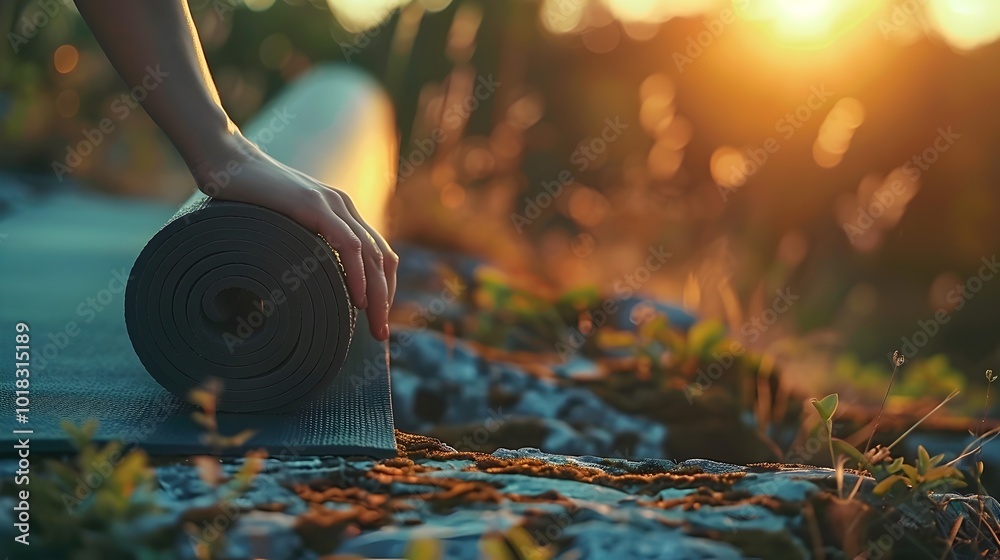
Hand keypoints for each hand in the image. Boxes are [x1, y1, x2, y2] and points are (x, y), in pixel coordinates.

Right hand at [189, 135, 396, 340]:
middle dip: (386, 300)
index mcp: (341, 213)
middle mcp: (344, 208)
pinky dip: (357, 274)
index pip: (378, 254)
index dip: (384, 288)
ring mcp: (332, 205)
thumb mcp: (283, 225)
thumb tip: (299, 286)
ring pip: (371, 255)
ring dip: (378, 295)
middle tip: (381, 335)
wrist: (227, 161)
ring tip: (374, 326)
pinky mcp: (314, 205)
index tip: (377, 318)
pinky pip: (348, 244)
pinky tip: (358, 299)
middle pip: (381, 259)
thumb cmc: (247, 197)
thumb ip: (300, 244)